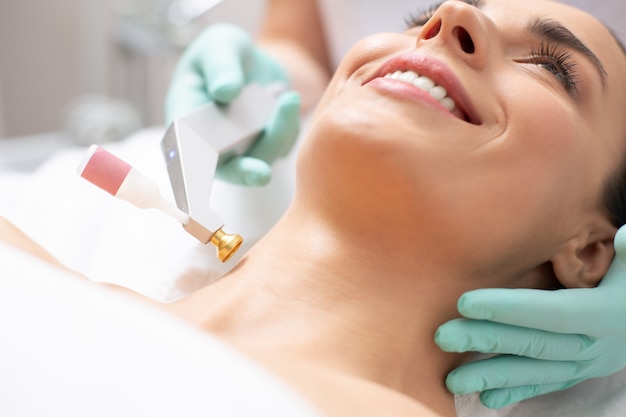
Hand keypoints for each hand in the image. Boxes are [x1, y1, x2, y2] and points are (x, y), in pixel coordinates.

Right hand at [165, 23, 300, 185]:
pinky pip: (281, 147)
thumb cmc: (224, 52)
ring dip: (278, 134)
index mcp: (185, 120)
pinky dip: (288, 127)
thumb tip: (225, 91)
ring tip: (289, 98)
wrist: (252, 62)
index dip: (191, 167)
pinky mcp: (263, 149)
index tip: (203, 172)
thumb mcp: (219, 45)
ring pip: (260, 158)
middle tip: (262, 174)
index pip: (183, 150)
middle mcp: (209, 143)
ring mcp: (238, 151)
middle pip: (225, 168)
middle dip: (243, 173)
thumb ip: (220, 65)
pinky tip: (286, 100)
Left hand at [435, 226, 625, 407]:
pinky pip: (544, 386)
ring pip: (533, 372)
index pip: (550, 312)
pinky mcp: (577, 374)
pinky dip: (516, 392)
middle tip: (442, 336)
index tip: (464, 302)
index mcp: (603, 313)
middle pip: (532, 343)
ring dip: (491, 376)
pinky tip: (486, 397)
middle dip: (485, 340)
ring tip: (451, 380)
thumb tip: (621, 236)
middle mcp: (592, 345)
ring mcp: (584, 365)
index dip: (508, 308)